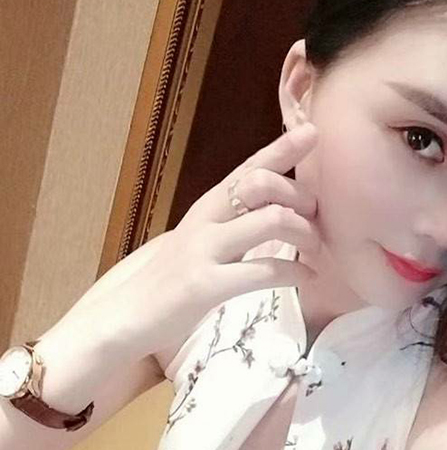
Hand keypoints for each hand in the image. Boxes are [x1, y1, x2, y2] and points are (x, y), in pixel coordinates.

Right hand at [112, 121, 320, 359]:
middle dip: (300, 196)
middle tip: (318, 217)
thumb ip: (229, 228)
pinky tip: (306, 277)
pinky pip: (262, 271)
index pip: (247, 169)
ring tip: (316, 249)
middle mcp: (204, 221)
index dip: (281, 149)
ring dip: (304, 232)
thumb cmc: (166, 284)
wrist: (125, 317)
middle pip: (261, 184)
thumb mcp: (199, 245)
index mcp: (205, 209)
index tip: (313, 133)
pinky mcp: (206, 286)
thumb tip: (270, 217)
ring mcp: (204, 252)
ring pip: (269, 221)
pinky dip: (294, 272)